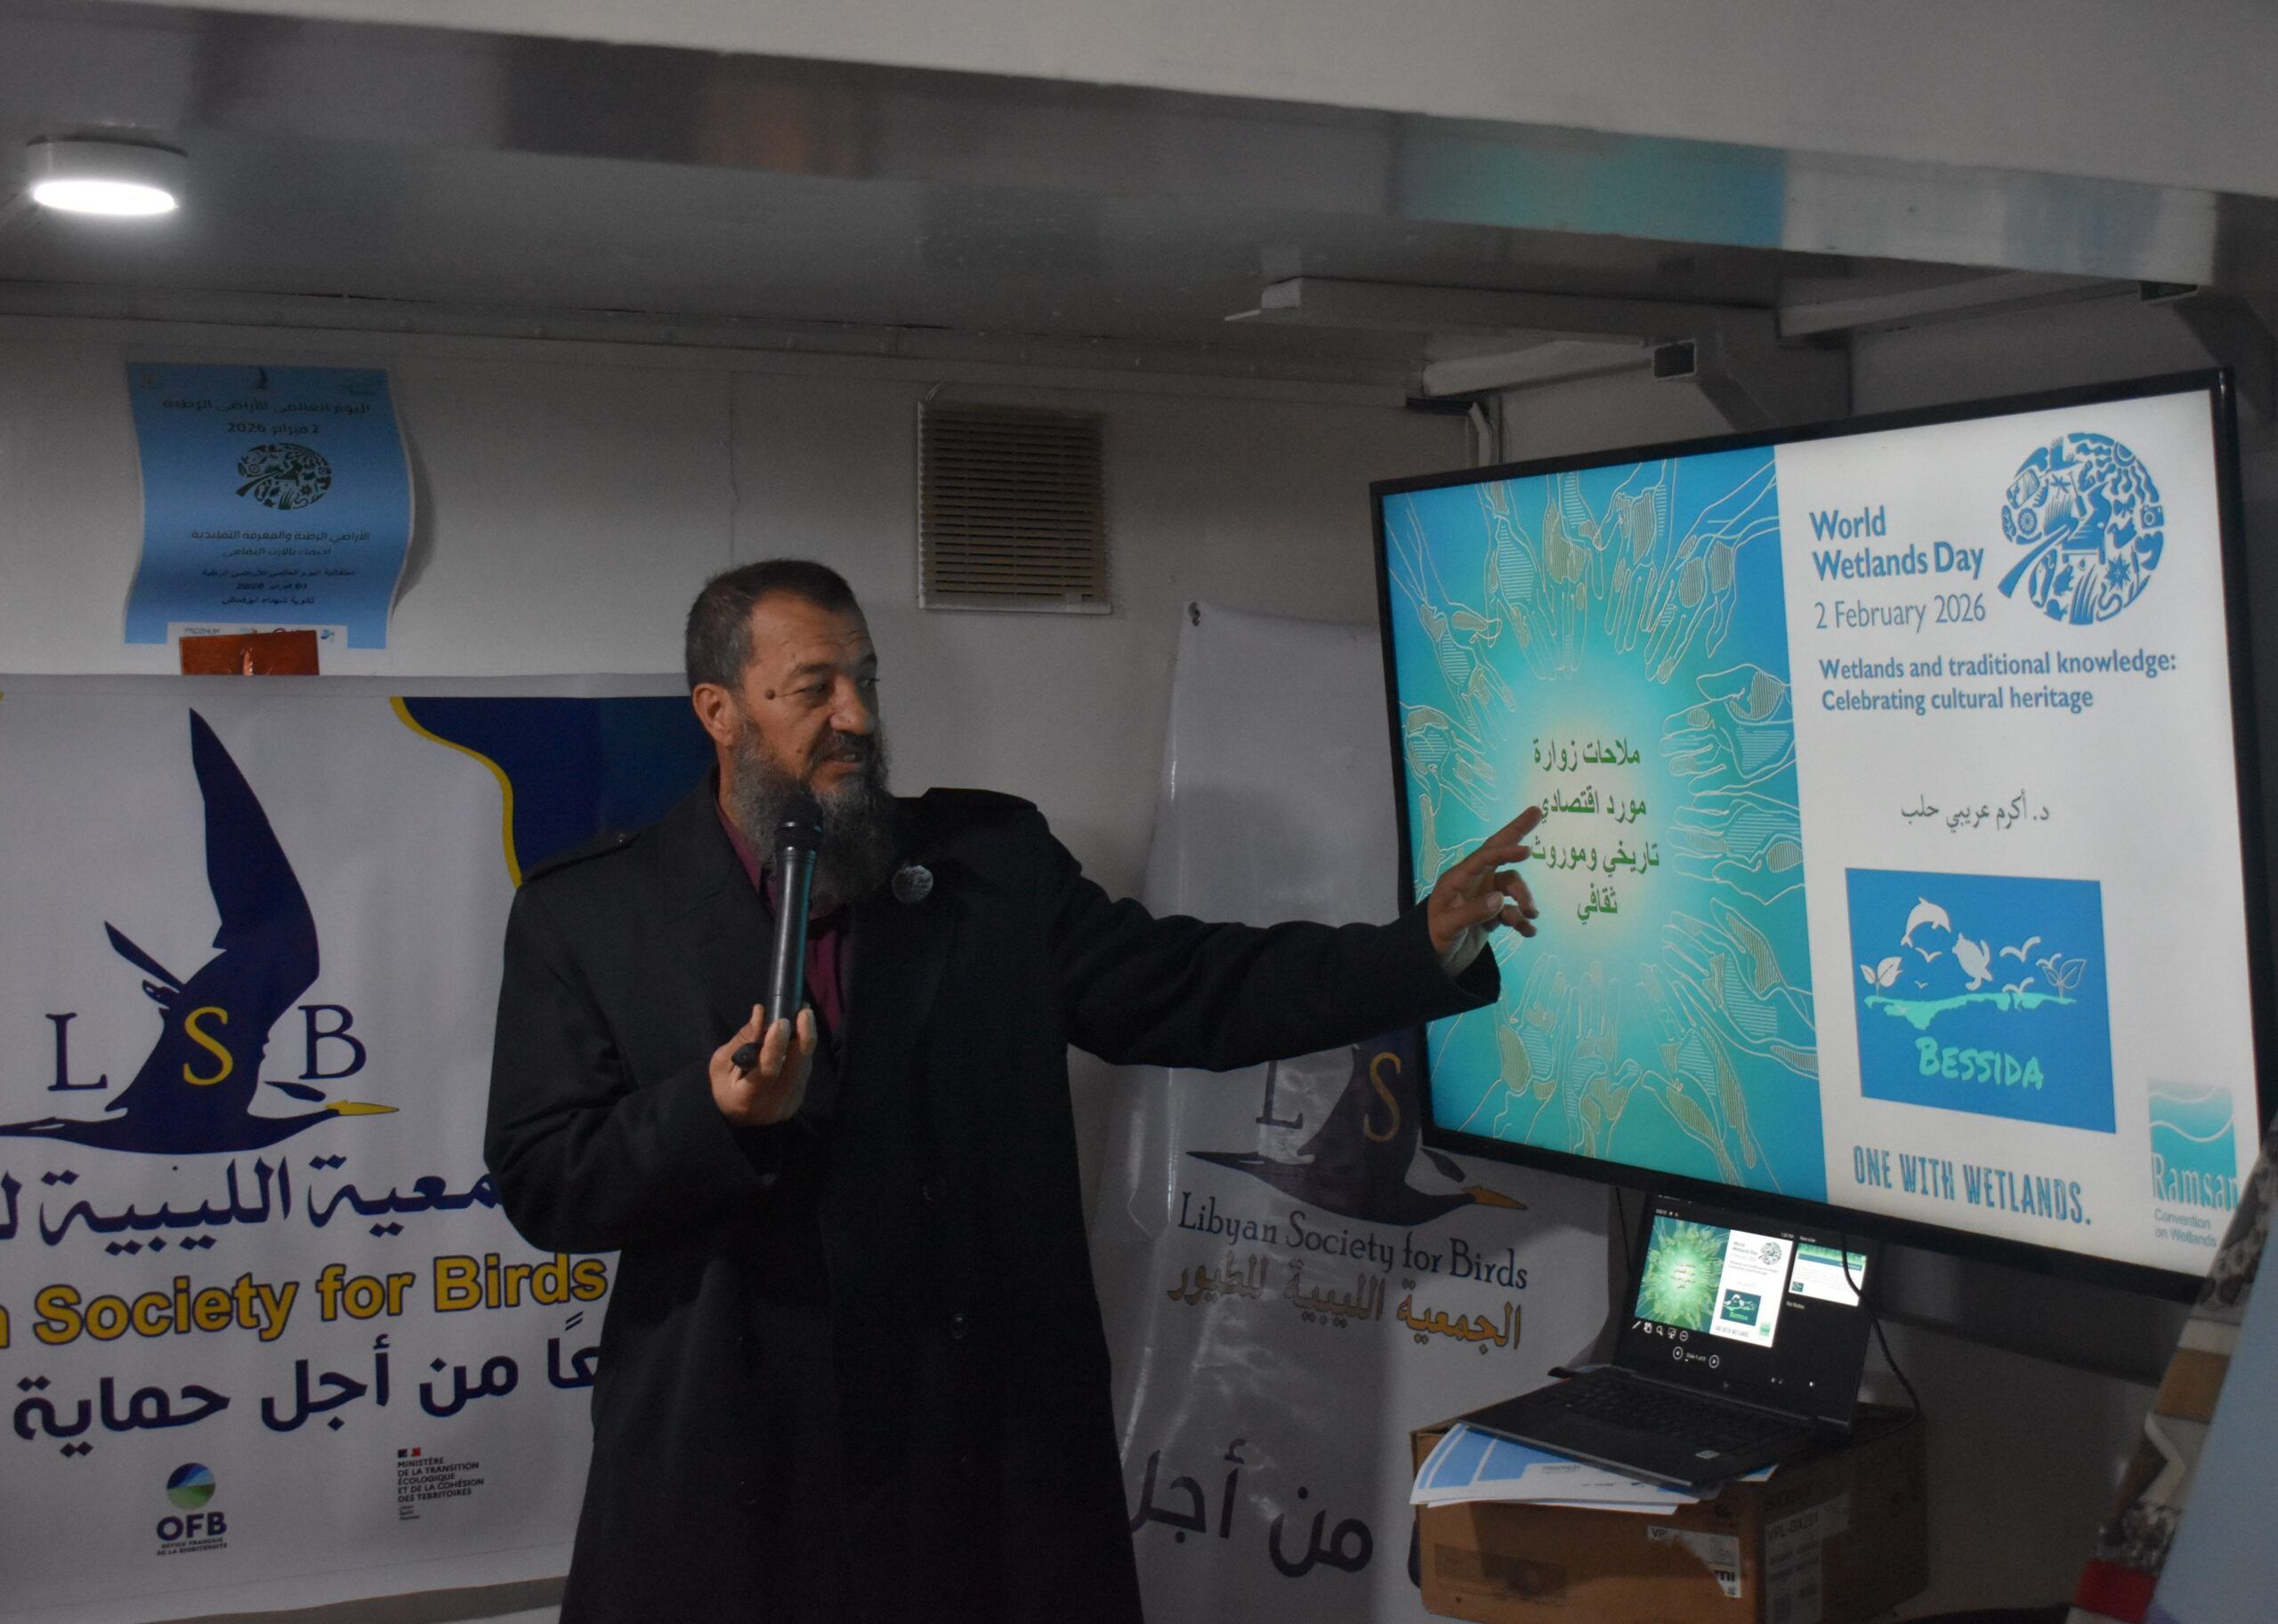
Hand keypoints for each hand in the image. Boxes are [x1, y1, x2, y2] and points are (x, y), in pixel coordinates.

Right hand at [710, 1004, 816, 1125]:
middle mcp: (773, 1105)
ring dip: (806, 1039)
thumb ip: (742, 1040)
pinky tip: (802, 1032)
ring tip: (804, 1014)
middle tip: (804, 1010)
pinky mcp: (799, 1098)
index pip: (767, 1071)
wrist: (742, 1122)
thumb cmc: (727, 1089)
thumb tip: (760, 1013)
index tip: (782, 1021)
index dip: (776, 1045)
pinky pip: (805, 1070)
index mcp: (747, 1099)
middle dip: (803, 1036)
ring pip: (804, 1067)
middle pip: (796, 1069)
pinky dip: (804, 1050)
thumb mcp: (721, 1065)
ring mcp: (790, 1103)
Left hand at [1427, 805, 1542, 957]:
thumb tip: (1500, 899)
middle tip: (1536, 811)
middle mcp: (1473, 882)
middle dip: (1517, 832)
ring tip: (1530, 915)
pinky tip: (1528, 932)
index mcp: (1459, 878)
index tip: (1528, 852)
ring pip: (1512, 888)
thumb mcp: (1448, 926)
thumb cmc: (1432, 938)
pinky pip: (1512, 911)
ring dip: (1525, 899)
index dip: (1506, 851)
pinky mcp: (1491, 916)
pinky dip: (1522, 920)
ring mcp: (1483, 898)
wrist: (1431, 962)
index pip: (1486, 857)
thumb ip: (1473, 912)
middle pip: (1499, 852)